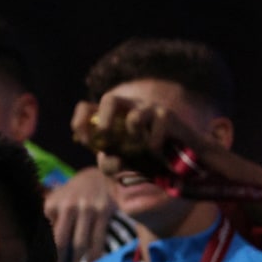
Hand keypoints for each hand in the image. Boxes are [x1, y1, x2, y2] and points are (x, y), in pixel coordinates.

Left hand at [44, 167, 115, 261]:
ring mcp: (87, 209)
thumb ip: (46, 218)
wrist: (97, 176)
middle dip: (59, 260)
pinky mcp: (104, 212)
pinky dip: (94, 255)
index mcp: (52, 204)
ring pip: (81, 243)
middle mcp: (69, 206)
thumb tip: (32, 245)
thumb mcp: (55, 200)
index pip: (46, 233)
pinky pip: (98, 239)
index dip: (43, 250)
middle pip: (62, 241)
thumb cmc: (71, 194)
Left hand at [71, 97, 205, 177]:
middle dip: (104, 121)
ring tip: (142, 149)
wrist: (181, 160)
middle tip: (106, 141)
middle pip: (110, 97)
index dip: (80, 121)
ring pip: (134, 116)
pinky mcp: (166, 114)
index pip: (86, 107)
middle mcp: (128, 106)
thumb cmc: (145, 157)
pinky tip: (158, 152)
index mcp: (111, 116)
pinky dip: (153, 147)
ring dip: (134, 139)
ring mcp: (148, 108)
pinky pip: (154, 132)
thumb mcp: (123, 164)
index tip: (84, 141)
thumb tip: (111, 161)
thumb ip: (110, 164)